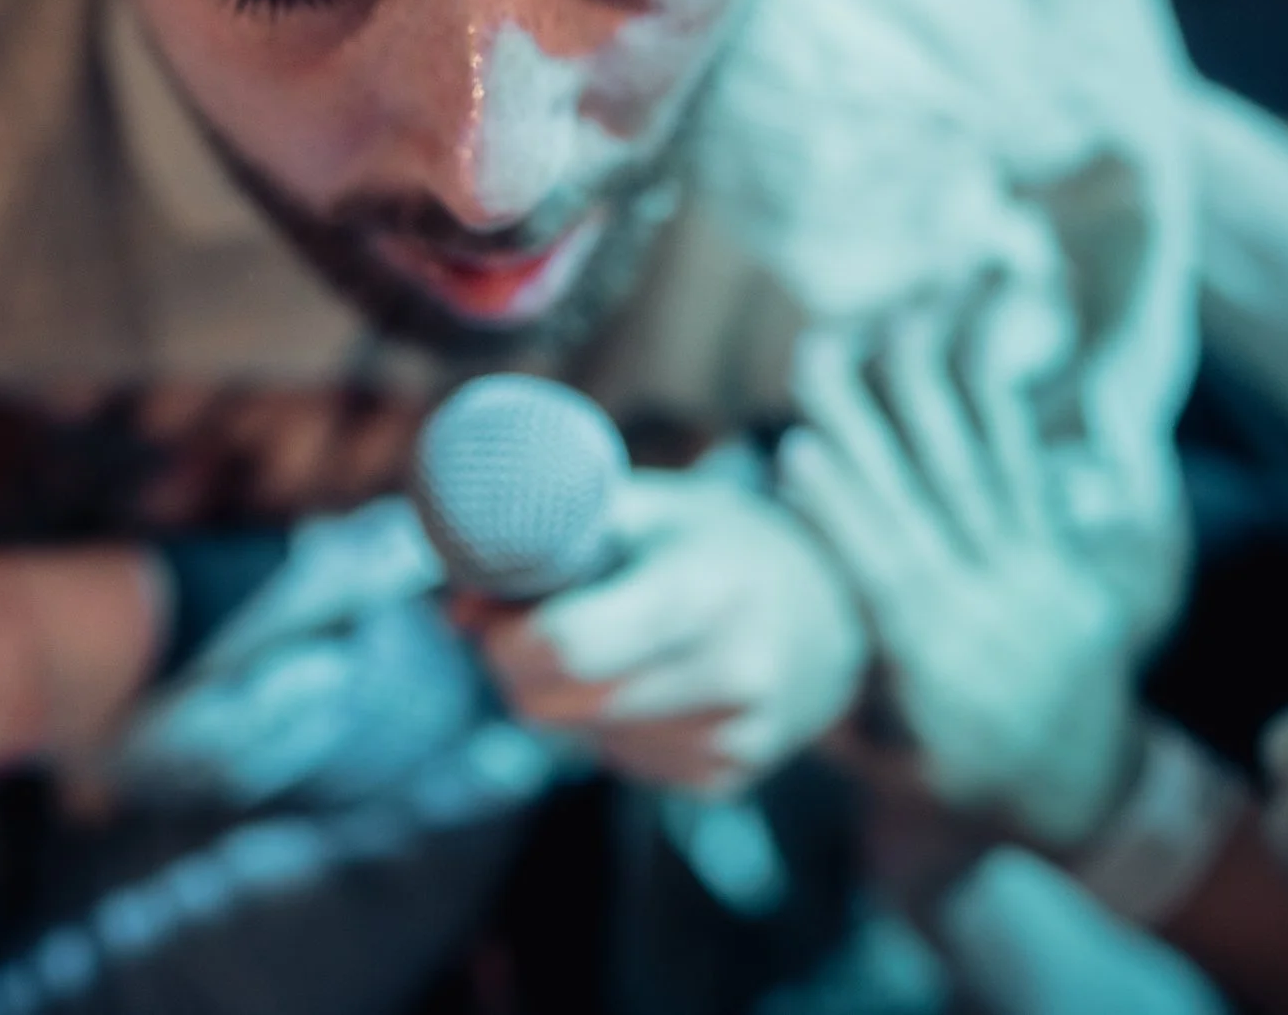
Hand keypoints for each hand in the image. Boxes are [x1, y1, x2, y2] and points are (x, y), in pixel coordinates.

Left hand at [456, 464, 864, 794]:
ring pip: (581, 737)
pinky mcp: (727, 777)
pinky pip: (617, 761)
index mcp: (704, 588)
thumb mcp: (644, 510)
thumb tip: (454, 608)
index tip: (493, 616)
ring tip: (595, 646)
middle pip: (563, 702)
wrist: (833, 608)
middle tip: (516, 632)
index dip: (508, 638)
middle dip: (516, 671)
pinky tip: (637, 681)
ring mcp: (734, 735)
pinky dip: (601, 726)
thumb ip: (546, 543)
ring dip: (557, 700)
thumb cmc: (713, 542)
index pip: (570, 644)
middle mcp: (730, 670)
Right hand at [781, 298, 1139, 847]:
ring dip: (943, 381)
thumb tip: (746, 611)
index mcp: (938, 665)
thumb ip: (828, 678)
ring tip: (906, 314)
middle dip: (870, 416)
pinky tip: (979, 343)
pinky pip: (1030, 465)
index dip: (841, 513)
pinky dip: (1000, 404)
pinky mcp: (1066, 552)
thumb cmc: (944, 772)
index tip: (794, 453)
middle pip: (926, 494)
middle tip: (823, 344)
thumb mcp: (877, 752)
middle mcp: (992, 609)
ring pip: (984, 462)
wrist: (1077, 790)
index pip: (883, 572)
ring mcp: (1038, 574)